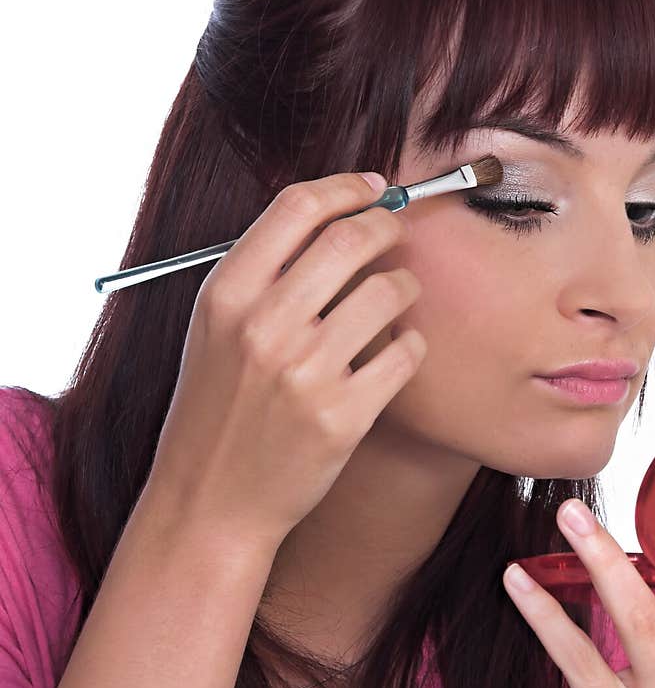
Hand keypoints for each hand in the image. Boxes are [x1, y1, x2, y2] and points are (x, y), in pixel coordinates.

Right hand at [147, 172, 426, 552]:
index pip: (297, 206)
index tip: (374, 187)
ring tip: (398, 295)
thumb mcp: (214, 329)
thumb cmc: (216, 409)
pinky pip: (405, 353)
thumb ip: (261, 274)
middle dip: (388, 224)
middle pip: (351, 238)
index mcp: (227, 295)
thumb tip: (334, 216)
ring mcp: (305, 372)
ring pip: (389, 292)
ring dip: (406, 285)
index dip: (347, 187)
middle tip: (397, 230)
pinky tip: (397, 350)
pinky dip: (410, 344)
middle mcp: (264, 326)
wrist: (211, 500)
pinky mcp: (343, 416)